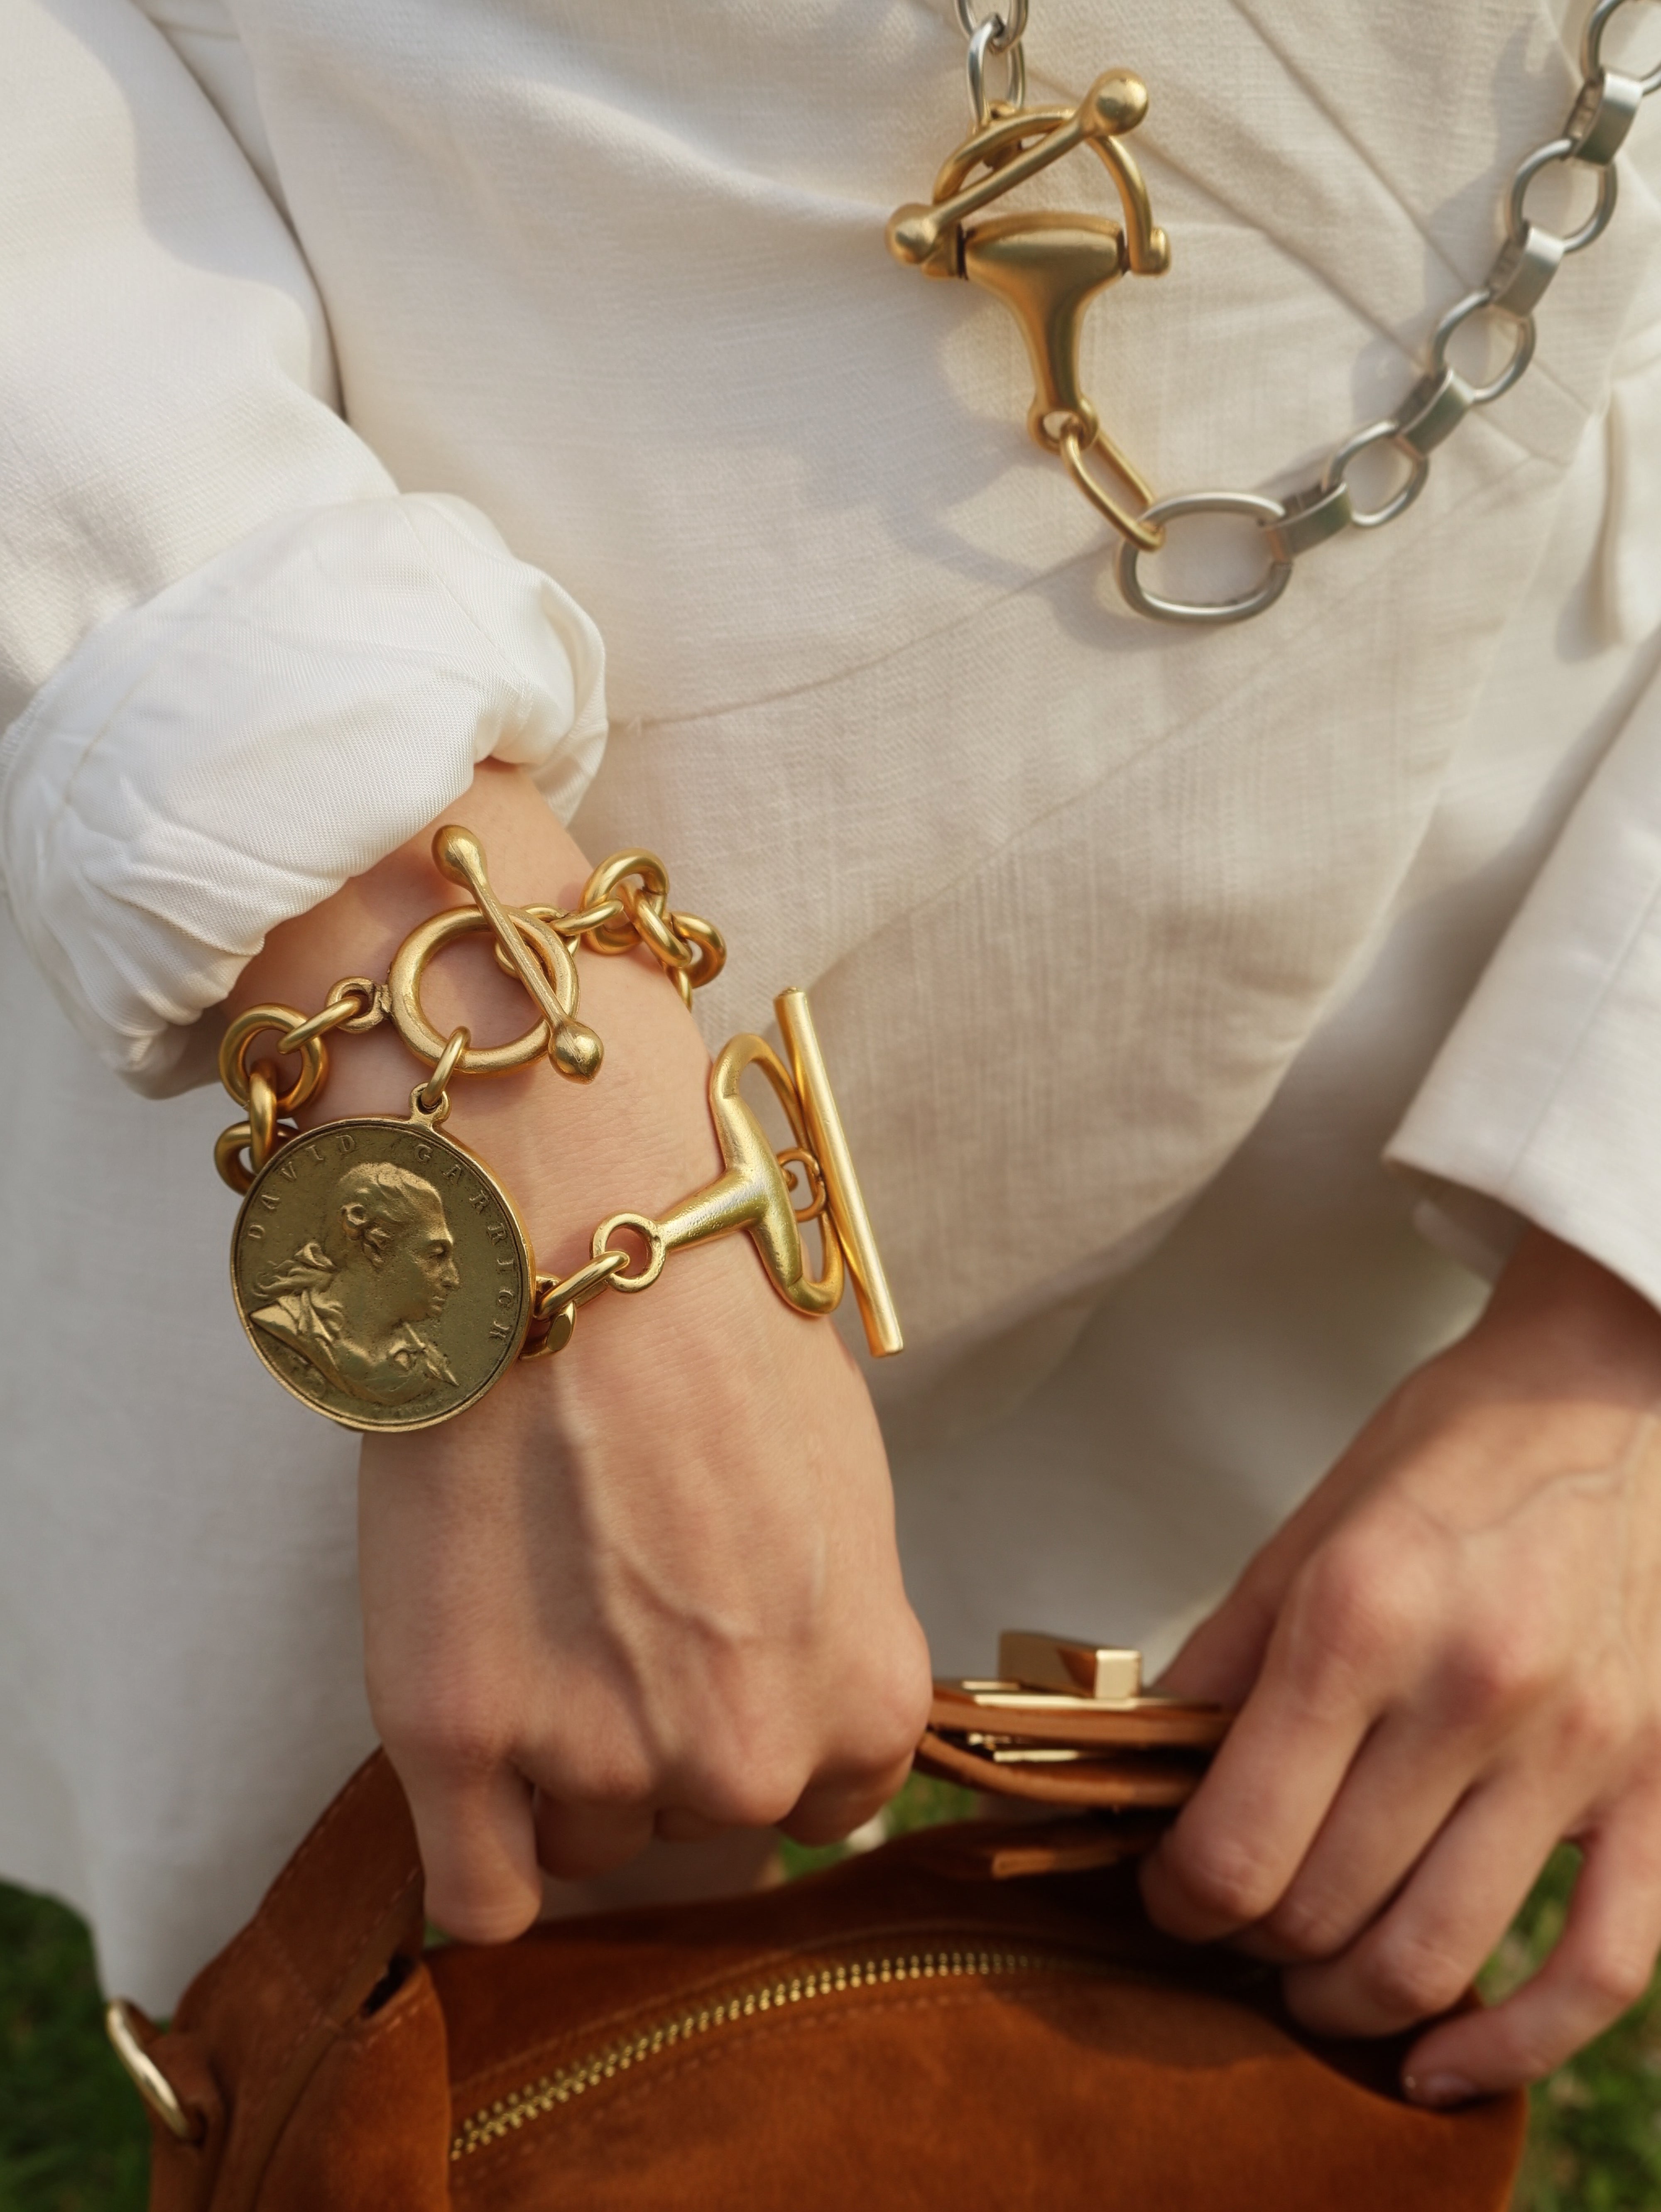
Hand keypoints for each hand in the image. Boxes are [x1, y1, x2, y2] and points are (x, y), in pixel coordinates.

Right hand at [231, 763, 930, 1941]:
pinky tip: (470, 1742)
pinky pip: (476, 1898)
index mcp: (867, 1698)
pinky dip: (474, 1842)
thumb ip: (827, 1626)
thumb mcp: (841, 1492)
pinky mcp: (459, 1741)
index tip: (706, 1659)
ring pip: (583, 1841)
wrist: (569, 1235)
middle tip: (603, 1602)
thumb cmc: (715, 1332)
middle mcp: (746, 1756)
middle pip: (696, 1824)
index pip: (826, 1805)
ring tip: (529, 1593)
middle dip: (654, 1735)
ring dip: (552, 1755)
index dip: (757, 1726)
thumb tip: (788, 1673)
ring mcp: (602, 1759)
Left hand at [1140, 1228, 1660, 2104]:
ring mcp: (1578, 1750)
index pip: (1236, 1843)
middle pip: (1324, 1910)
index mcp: (1360, 1620)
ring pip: (1438, 1958)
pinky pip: (1602, 1969)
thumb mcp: (1303, 1538)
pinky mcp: (1657, 1785)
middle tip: (1227, 1926)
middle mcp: (1471, 1692)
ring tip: (1305, 1983)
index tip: (1163, 1891)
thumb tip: (1141, 1779)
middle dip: (1248, 1944)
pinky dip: (1515, 2046)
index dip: (1175, 1897)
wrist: (1603, 1400)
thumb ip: (1222, 1667)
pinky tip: (1440, 2066)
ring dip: (1348, 2003)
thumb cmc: (1441, 1462)